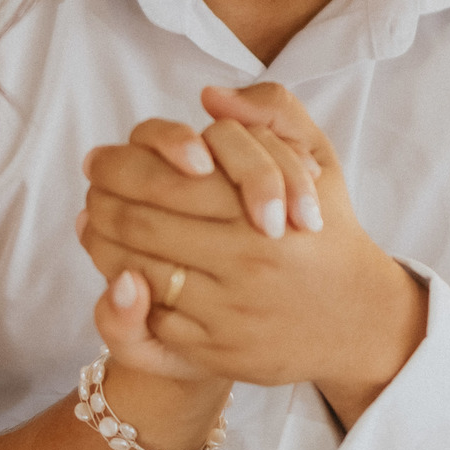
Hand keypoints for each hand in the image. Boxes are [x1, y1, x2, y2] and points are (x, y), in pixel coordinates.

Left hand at [81, 105, 317, 379]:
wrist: (359, 320)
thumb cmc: (327, 231)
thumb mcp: (318, 157)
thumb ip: (274, 112)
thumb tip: (210, 98)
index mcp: (261, 208)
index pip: (165, 178)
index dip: (119, 165)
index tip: (98, 159)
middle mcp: (244, 260)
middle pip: (140, 223)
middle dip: (102, 202)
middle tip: (90, 189)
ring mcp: (229, 310)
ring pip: (138, 272)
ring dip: (102, 246)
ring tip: (94, 224)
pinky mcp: (219, 351)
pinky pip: (153, 318)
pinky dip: (126, 292)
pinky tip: (118, 270)